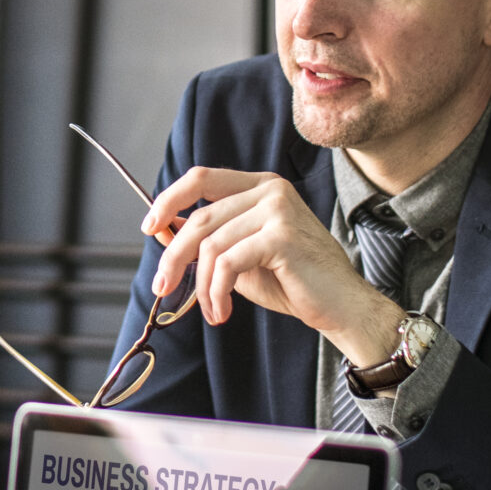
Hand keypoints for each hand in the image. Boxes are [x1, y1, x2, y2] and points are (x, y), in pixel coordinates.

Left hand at [142, 164, 401, 367]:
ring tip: (211, 310)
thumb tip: (161, 231)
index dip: (170, 199)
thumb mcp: (240, 258)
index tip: (149, 226)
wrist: (341, 307)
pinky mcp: (280, 236)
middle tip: (162, 286)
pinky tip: (222, 311)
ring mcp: (277, 210)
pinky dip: (217, 291)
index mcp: (260, 186)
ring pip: (211, 244)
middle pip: (200, 216)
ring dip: (201, 285)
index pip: (202, 178)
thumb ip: (206, 242)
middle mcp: (269, 190)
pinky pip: (227, 263)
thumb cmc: (293, 283)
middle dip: (174, 256)